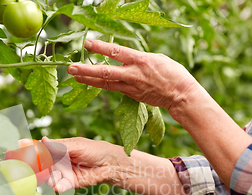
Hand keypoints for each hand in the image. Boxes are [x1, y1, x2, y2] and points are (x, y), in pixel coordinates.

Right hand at [41, 137, 127, 192]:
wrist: (110, 164)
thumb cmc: (95, 150)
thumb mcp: (77, 146)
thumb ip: (60, 146)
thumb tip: (43, 140)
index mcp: (59, 149)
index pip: (44, 150)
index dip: (36, 152)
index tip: (27, 154)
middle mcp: (59, 161)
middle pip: (45, 166)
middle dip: (39, 169)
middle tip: (35, 171)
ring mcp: (64, 173)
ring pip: (51, 177)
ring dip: (49, 179)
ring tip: (50, 180)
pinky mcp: (71, 183)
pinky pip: (61, 186)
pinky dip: (58, 187)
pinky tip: (56, 186)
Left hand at [67, 40, 199, 114]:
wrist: (180, 95)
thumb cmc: (172, 73)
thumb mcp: (156, 58)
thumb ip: (137, 58)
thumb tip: (125, 56)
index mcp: (141, 60)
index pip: (117, 52)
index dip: (101, 47)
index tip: (88, 43)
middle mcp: (133, 73)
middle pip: (105, 71)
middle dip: (86, 69)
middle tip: (71, 67)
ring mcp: (131, 86)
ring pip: (105, 83)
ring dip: (88, 79)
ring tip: (74, 75)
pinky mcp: (131, 94)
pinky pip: (112, 89)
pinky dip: (99, 85)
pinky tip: (89, 83)